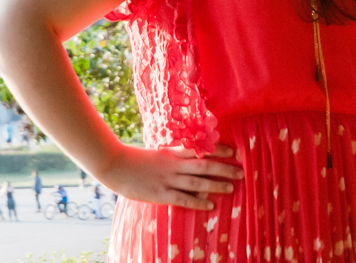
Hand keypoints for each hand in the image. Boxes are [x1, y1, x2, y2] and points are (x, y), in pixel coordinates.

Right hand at [99, 143, 242, 209]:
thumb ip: (175, 155)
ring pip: (197, 182)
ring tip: (232, 188)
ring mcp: (167, 179)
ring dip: (216, 185)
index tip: (234, 150)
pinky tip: (210, 205)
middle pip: (204, 165)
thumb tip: (193, 155)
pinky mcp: (160, 194)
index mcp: (172, 152)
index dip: (218, 149)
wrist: (115, 166)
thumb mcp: (159, 153)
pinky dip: (198, 202)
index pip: (200, 149)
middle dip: (224, 168)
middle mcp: (173, 165)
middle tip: (241, 171)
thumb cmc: (137, 159)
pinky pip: (183, 198)